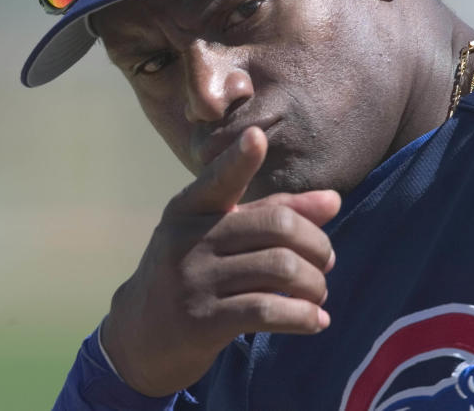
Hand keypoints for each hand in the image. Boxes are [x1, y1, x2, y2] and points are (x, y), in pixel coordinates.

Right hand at [101, 126, 340, 396]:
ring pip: (280, 269)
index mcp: (188, 209)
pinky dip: (303, 317)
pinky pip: (267, 311)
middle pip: (277, 227)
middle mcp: (187, 239)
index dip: (239, 159)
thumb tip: (333, 200)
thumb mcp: (217, 237)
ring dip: (315, 284)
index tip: (256, 136)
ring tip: (318, 293)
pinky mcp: (201, 322)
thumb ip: (272, 214)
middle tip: (326, 262)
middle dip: (317, 245)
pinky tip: (317, 322)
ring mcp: (193, 281)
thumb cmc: (191, 275)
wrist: (141, 336)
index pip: (219, 180)